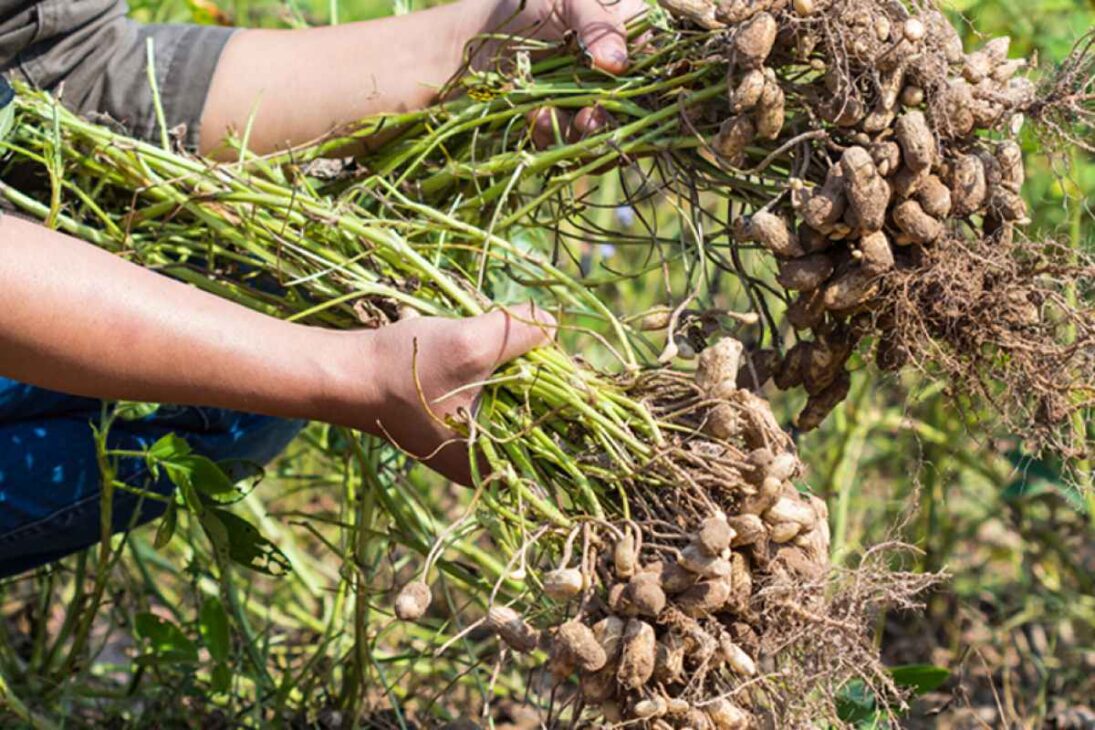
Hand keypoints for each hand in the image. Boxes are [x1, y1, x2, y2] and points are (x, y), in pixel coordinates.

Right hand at [340, 304, 555, 484]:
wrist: (345, 371)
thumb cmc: (404, 369)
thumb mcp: (471, 345)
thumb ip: (520, 334)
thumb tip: (553, 324)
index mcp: (494, 464)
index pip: (555, 435)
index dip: (566, 394)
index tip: (561, 358)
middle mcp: (485, 461)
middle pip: (538, 414)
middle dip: (537, 375)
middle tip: (529, 340)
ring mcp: (469, 440)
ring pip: (516, 398)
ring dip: (513, 366)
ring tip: (497, 340)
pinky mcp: (456, 418)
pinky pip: (492, 391)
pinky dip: (492, 367)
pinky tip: (477, 344)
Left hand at [481, 0, 647, 147]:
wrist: (474, 36)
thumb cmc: (525, 3)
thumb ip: (597, 24)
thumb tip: (617, 64)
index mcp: (632, 31)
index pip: (659, 62)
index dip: (653, 82)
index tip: (632, 91)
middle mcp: (619, 71)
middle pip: (638, 107)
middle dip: (615, 118)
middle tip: (589, 118)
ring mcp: (594, 101)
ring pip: (607, 132)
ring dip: (585, 133)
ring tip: (554, 117)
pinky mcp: (566, 126)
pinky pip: (572, 144)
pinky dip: (555, 137)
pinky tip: (534, 116)